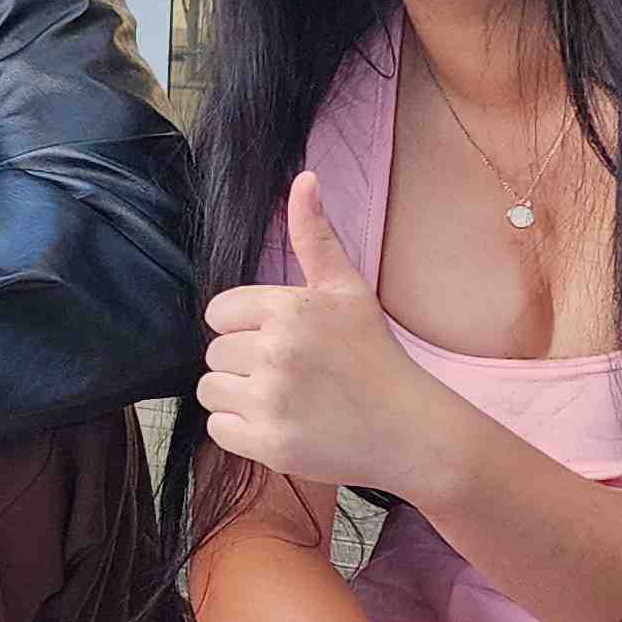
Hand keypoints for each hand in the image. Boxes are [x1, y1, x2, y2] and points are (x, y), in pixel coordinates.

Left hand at [196, 177, 462, 494]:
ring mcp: (270, 401)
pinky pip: (217, 429)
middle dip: (243, 362)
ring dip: (237, 396)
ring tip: (281, 397)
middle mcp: (275, 352)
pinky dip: (240, 430)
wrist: (411, 429)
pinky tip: (278, 423)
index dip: (245, 326)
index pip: (219, 313)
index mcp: (288, 309)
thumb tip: (303, 178)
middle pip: (214, 352)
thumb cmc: (375, 356)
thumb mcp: (348, 289)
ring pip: (210, 390)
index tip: (281, 340)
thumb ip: (315, 235)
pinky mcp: (267, 444)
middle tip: (289, 373)